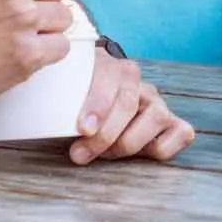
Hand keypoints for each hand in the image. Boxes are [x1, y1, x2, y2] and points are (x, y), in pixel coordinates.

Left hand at [67, 52, 194, 165]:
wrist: (100, 102)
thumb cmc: (78, 104)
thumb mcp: (65, 96)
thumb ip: (58, 103)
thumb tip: (40, 122)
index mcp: (112, 67)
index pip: (110, 79)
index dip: (98, 104)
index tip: (82, 128)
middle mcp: (138, 82)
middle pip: (129, 103)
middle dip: (105, 134)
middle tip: (80, 153)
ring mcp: (158, 102)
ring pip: (157, 116)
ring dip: (129, 142)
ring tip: (106, 154)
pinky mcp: (172, 122)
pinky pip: (182, 132)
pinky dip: (163, 147)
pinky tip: (139, 154)